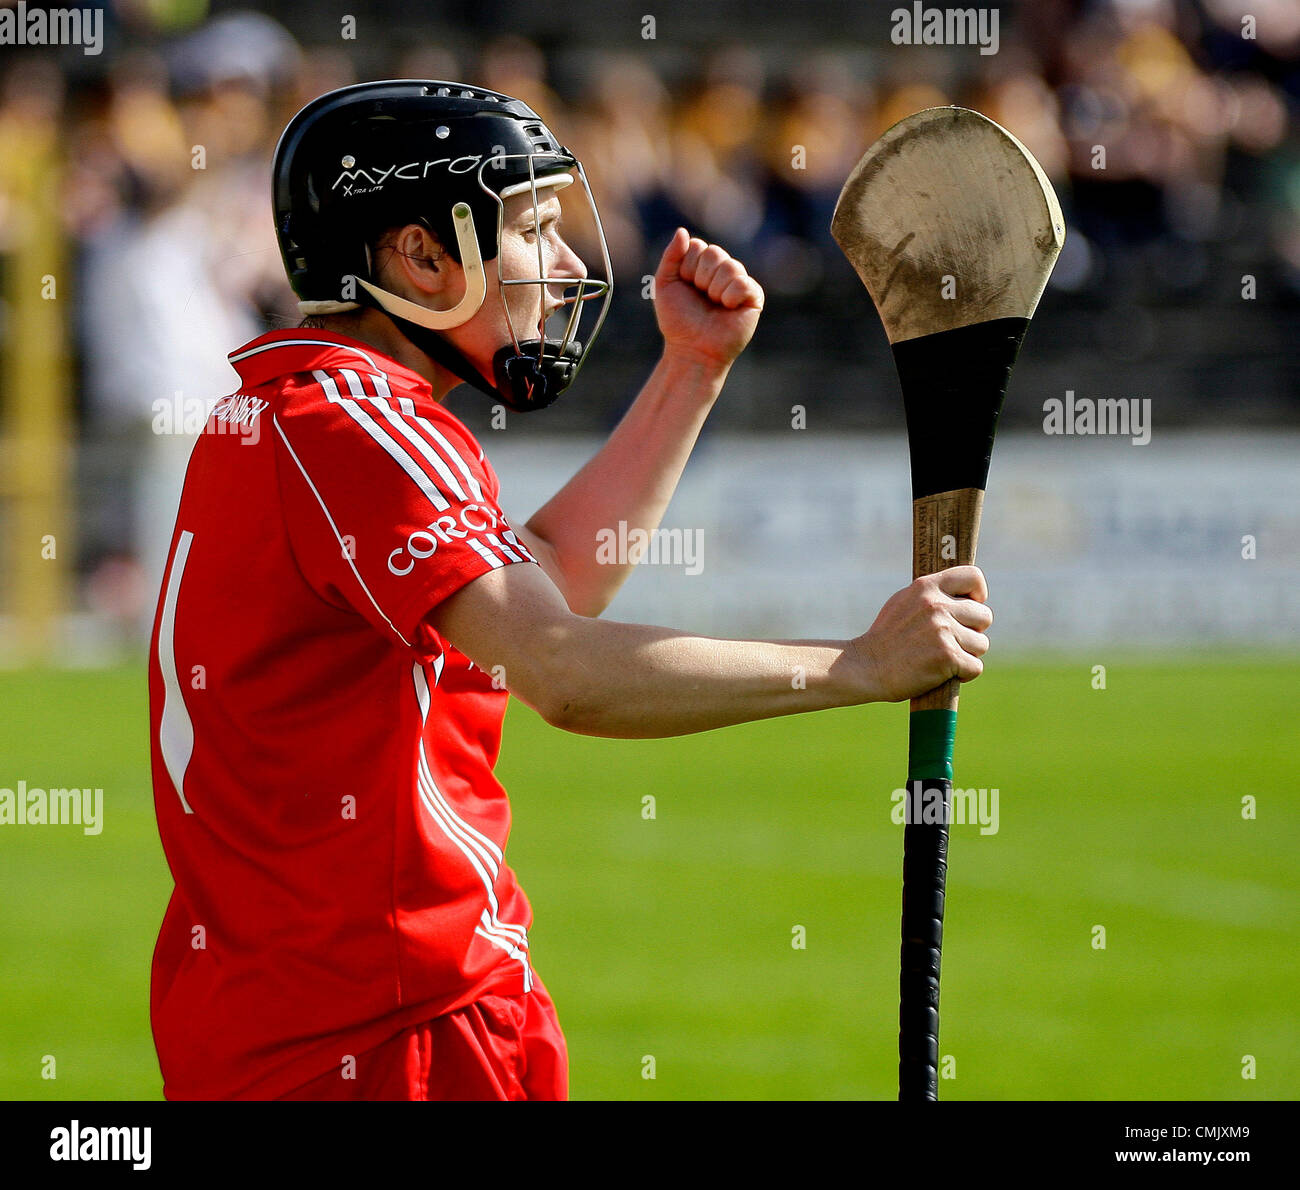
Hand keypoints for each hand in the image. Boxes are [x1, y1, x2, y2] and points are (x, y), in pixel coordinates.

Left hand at [652, 228, 763, 369]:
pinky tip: (728, 309)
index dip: (687, 267)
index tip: (686, 287)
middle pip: (715, 252)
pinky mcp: (754, 297)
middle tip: (701, 298)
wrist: (692, 349)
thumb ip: (671, 256)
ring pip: (730, 266)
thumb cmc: (678, 321)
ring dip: (714, 290)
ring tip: (714, 305)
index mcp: (702, 266)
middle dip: (701, 278)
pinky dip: (731, 297)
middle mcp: (722, 271)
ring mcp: (739, 283)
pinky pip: (744, 283)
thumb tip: (683, 230)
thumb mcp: (665, 285)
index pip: (697, 246)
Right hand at [850, 567, 992, 702]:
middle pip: (984, 616)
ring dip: (967, 654)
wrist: (865, 666)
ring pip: (981, 644)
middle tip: (951, 641)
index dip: (978, 595)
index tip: (969, 607)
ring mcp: (943, 631)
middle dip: (972, 631)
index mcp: (926, 587)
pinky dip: (962, 674)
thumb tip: (962, 595)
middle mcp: (936, 605)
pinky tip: (942, 672)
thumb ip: (931, 595)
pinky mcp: (947, 656)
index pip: (973, 577)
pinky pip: (975, 667)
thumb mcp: (903, 603)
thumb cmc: (885, 638)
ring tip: (941, 657)